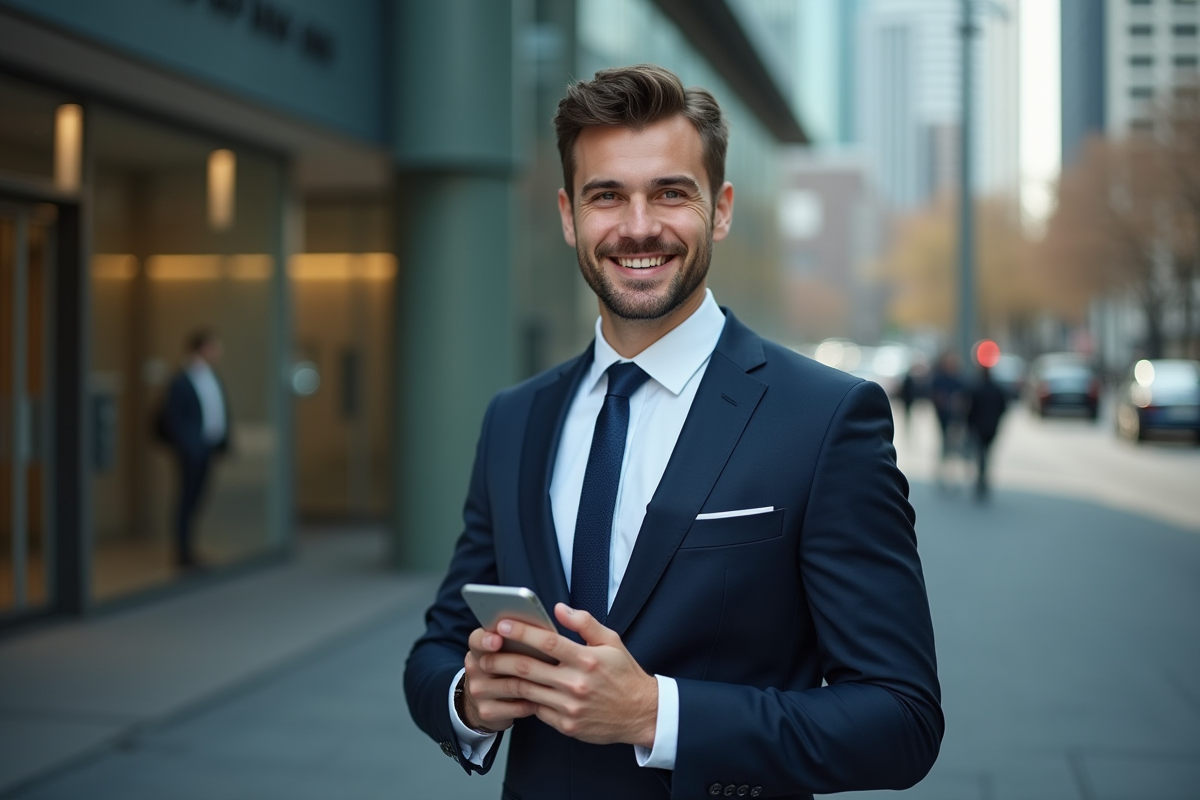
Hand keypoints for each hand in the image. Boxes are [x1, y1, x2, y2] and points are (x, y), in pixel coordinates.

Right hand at [461, 626, 539, 732]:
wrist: (488, 700)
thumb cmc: (507, 667)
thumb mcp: (505, 650)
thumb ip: (520, 638)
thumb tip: (549, 626)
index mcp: (478, 648)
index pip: (477, 640)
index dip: (486, 639)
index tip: (497, 639)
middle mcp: (474, 669)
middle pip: (495, 663)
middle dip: (519, 661)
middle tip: (542, 661)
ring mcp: (478, 692)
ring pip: (511, 686)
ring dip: (534, 683)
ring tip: (554, 679)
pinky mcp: (487, 712)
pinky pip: (517, 707)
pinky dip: (534, 702)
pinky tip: (547, 699)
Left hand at [478, 603, 657, 747]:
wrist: (641, 714)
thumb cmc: (625, 675)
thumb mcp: (612, 642)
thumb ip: (584, 623)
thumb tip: (558, 609)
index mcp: (587, 660)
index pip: (548, 642)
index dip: (522, 631)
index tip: (502, 624)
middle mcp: (577, 684)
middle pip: (529, 668)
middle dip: (501, 658)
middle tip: (484, 650)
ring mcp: (570, 707)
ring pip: (527, 691)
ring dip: (505, 680)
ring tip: (490, 670)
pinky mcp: (567, 725)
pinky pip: (537, 710)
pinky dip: (524, 699)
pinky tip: (513, 690)